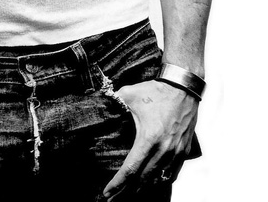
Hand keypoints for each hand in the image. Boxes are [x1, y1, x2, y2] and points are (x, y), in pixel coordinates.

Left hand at [102, 79, 198, 198]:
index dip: (118, 183)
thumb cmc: (154, 91)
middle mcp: (164, 150)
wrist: (183, 88)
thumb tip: (94, 104)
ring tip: (129, 195)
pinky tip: (151, 184)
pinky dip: (161, 181)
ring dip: (143, 189)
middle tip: (112, 199)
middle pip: (143, 180)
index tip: (107, 193)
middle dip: (126, 192)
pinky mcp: (184, 151)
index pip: (131, 169)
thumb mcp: (128, 95)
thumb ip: (112, 103)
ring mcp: (176, 152)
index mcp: (149, 139)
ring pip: (158, 179)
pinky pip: (172, 173)